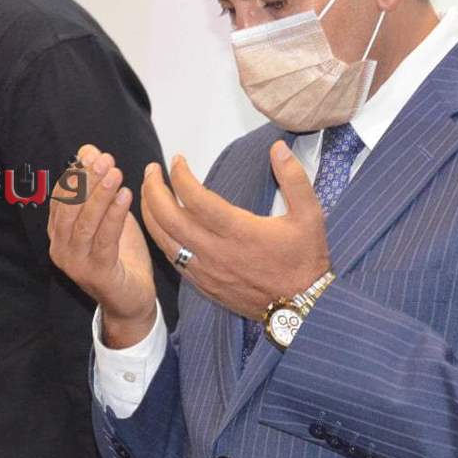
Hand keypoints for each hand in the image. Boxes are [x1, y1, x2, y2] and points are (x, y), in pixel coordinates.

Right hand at [47, 143, 157, 347]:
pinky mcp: (97, 274)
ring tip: (116, 173)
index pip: (60, 198)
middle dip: (87, 180)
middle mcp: (61, 248)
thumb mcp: (108, 215)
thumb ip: (98, 186)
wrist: (131, 300)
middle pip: (69, 208)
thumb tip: (89, 150)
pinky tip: (125, 196)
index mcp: (59, 233)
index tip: (92, 153)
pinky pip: (104, 240)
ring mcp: (76, 263)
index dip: (75, 174)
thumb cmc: (119, 255)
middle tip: (106, 159)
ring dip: (100, 195)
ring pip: (84, 223)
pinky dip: (114, 216)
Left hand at [140, 139, 329, 319]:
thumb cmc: (305, 260)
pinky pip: (173, 259)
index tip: (176, 160)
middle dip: (154, 190)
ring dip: (150, 214)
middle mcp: (216, 251)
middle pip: (169, 218)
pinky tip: (160, 225)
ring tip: (147, 192)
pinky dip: (161, 238)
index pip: (195, 199)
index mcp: (239, 231)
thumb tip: (277, 148)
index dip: (180, 176)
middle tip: (151, 170)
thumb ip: (294, 177)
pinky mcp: (204, 284)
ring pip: (164, 240)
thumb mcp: (310, 215)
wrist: (302, 309)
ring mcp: (207, 270)